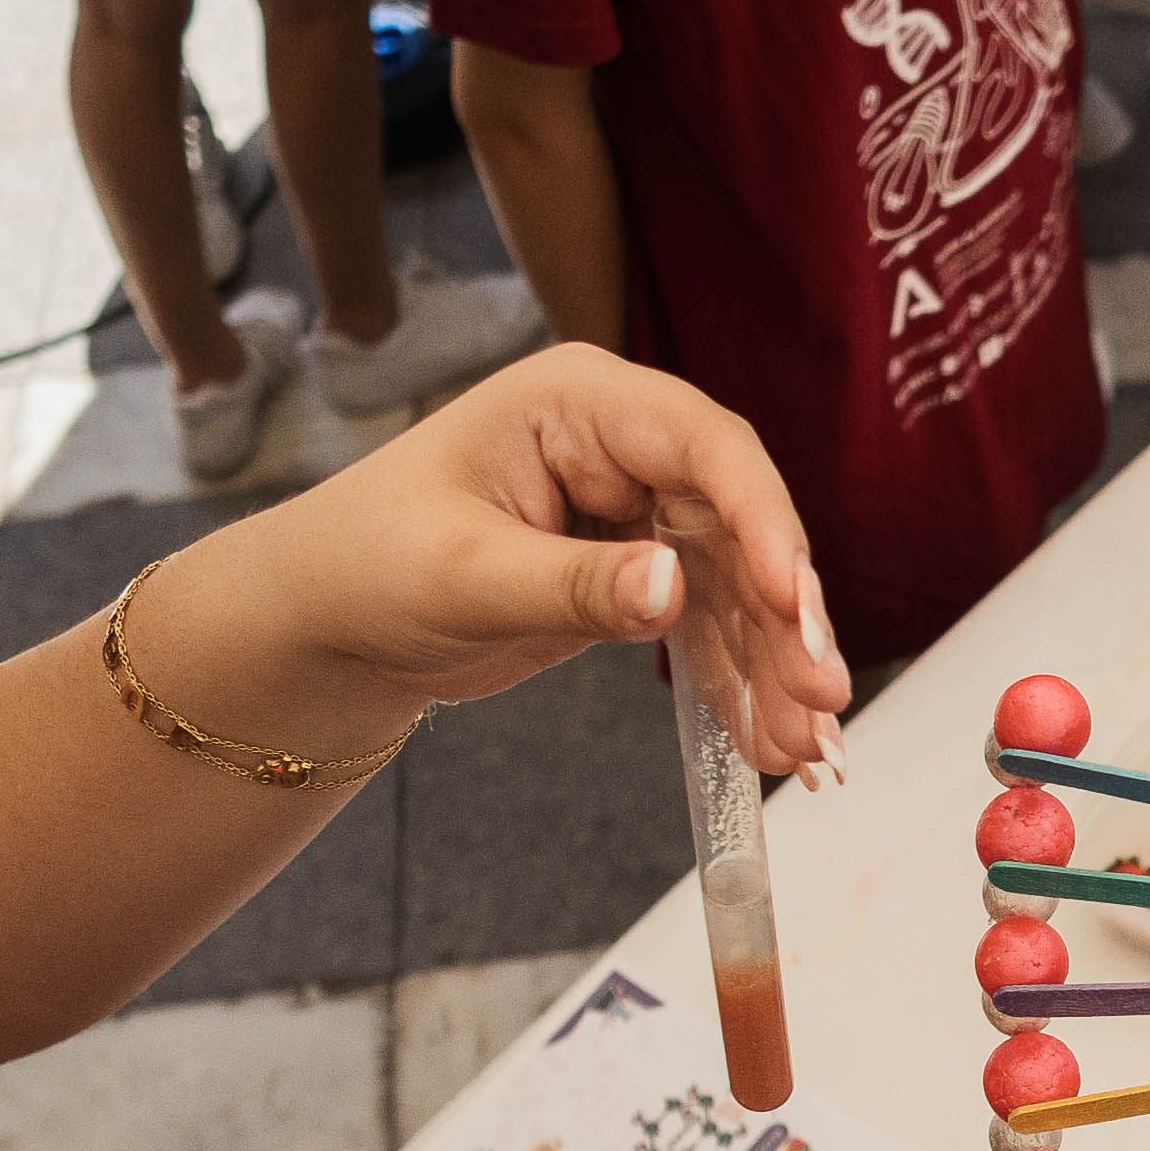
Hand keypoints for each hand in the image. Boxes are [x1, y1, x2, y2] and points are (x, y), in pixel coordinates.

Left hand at [277, 346, 848, 774]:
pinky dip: (740, 685)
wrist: (325, 624)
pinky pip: (709, 627)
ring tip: (807, 747)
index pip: (703, 446)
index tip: (794, 602)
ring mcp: (638, 510)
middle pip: (740, 522)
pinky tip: (772, 742)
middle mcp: (624, 446)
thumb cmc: (367, 567)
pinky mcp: (638, 574)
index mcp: (580, 403)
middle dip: (787, 617)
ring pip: (737, 587)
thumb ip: (572, 586)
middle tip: (824, 696)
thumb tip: (672, 589)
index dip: (763, 521)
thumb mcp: (462, 577)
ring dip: (775, 667)